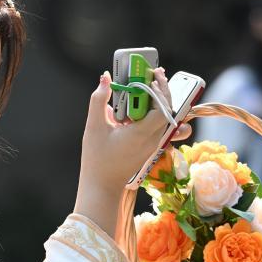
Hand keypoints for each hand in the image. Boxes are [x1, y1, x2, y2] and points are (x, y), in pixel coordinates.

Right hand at [75, 68, 191, 231]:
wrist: (102, 186)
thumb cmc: (96, 159)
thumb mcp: (94, 127)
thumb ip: (98, 100)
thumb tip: (105, 78)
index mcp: (141, 133)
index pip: (162, 107)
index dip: (161, 89)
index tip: (153, 75)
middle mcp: (153, 139)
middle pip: (167, 110)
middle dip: (162, 91)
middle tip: (153, 75)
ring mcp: (153, 145)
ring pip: (166, 119)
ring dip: (160, 102)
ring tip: (151, 88)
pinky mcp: (150, 148)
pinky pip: (159, 127)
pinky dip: (154, 114)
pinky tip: (141, 108)